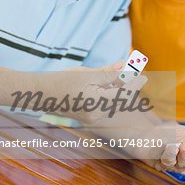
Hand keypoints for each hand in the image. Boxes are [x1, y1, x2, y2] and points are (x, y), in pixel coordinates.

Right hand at [7, 61, 147, 124]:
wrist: (40, 94)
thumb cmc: (61, 81)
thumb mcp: (86, 74)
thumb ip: (108, 73)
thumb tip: (125, 67)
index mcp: (96, 104)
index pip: (123, 94)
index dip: (135, 84)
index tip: (144, 75)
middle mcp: (96, 115)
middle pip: (120, 100)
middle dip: (129, 86)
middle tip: (138, 73)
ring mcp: (92, 118)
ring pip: (113, 103)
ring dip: (120, 90)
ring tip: (125, 75)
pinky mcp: (88, 116)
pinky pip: (105, 105)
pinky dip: (110, 94)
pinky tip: (112, 83)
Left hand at [147, 125, 184, 171]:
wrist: (148, 131)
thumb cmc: (170, 133)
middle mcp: (182, 160)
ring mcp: (170, 163)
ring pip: (176, 163)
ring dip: (175, 154)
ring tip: (175, 145)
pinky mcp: (158, 164)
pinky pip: (164, 162)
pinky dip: (166, 154)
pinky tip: (166, 147)